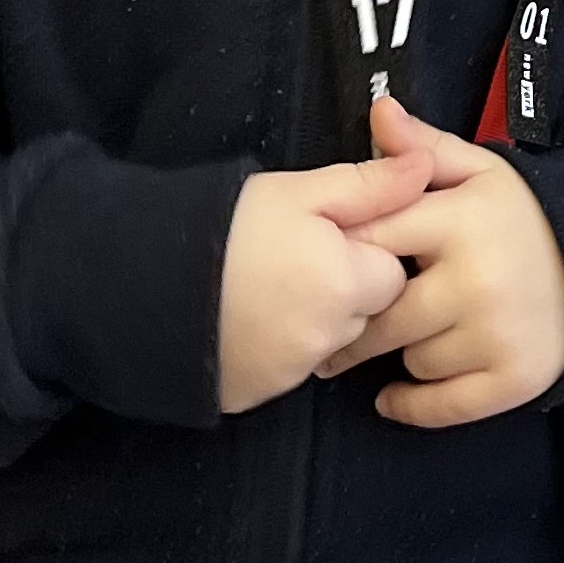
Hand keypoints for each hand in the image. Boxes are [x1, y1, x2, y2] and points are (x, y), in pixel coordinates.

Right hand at [216, 144, 431, 417]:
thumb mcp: (297, 190)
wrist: (138, 282)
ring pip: (326, 342)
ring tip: (263, 285)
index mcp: (346, 285)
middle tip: (290, 258)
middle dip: (341, 287)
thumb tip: (425, 168)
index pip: (390, 274)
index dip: (363, 250)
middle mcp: (328, 339)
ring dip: (310, 318)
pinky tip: (246, 318)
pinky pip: (287, 369)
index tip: (327, 235)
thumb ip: (367, 185)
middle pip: (362, 313)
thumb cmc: (224, 226)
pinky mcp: (256, 395)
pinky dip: (277, 346)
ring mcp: (290, 373)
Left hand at [321, 96, 563, 428]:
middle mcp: (477, 280)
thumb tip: (378, 110)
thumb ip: (423, 147)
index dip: (342, 259)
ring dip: (400, 354)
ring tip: (404, 336)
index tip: (324, 270)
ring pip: (409, 359)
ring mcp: (497, 335)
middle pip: (382, 316)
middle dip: (356, 322)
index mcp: (461, 221)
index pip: (370, 244)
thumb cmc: (526, 216)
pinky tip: (396, 392)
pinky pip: (437, 407)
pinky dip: (411, 404)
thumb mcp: (480, 170)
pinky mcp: (514, 380)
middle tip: (336, 322)